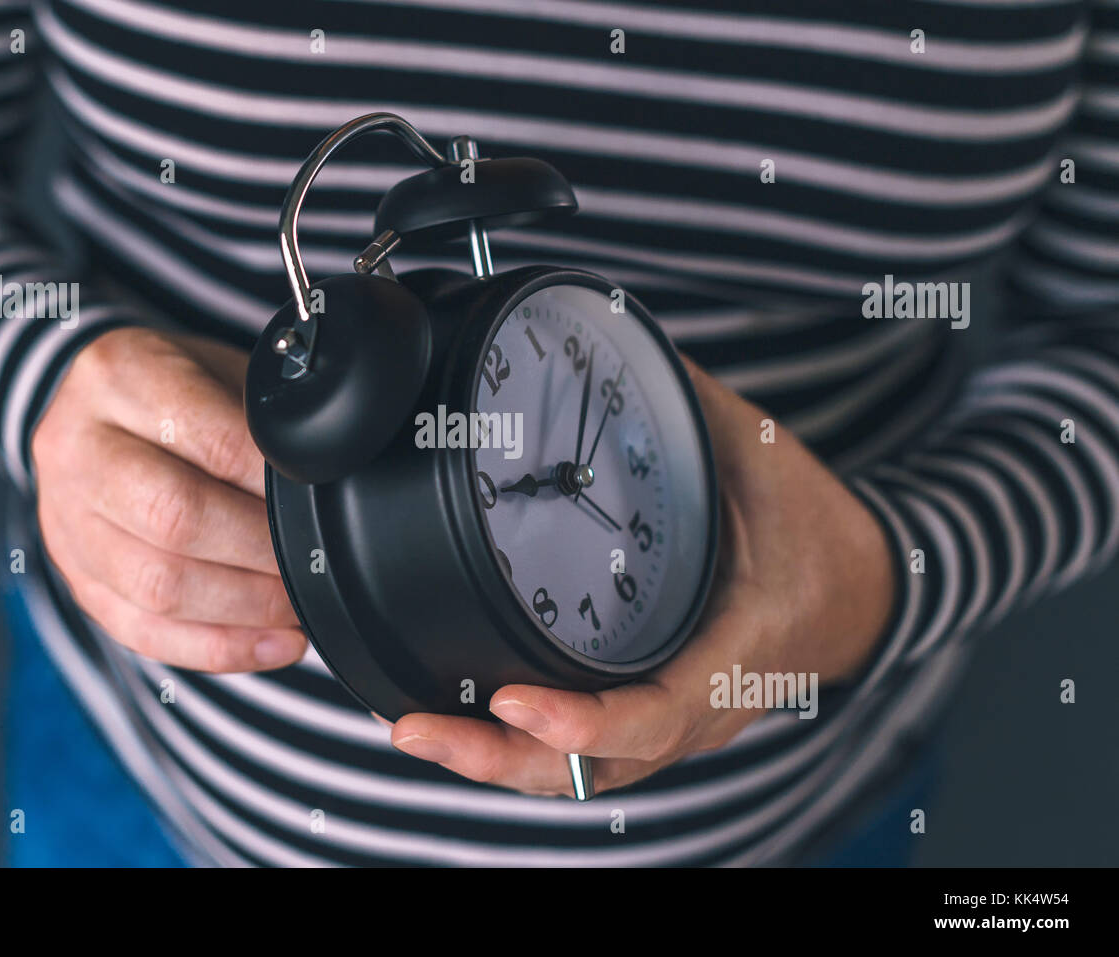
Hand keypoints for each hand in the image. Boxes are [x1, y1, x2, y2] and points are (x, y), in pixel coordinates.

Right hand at [31, 327, 305, 672]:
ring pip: (158, 587)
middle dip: (262, 552)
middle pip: (176, 519)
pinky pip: (143, 631)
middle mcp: (77, 446)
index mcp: (119, 376)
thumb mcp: (219, 369)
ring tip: (299, 606)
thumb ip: (261, 419)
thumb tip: (325, 486)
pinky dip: (219, 647)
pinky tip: (274, 643)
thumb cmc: (177, 388)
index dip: (273, 485)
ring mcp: (63, 518)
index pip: (210, 442)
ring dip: (247, 608)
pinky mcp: (73, 574)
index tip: (319, 505)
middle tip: (314, 561)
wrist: (97, 404)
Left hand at [388, 356, 896, 795]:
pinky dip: (527, 752)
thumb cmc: (815, 528)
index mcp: (736, 648)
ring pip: (585, 775)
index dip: (584, 724)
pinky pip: (592, 756)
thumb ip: (681, 407)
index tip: (513, 701)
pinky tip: (470, 726)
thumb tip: (604, 338)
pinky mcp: (660, 716)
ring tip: (418, 733)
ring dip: (501, 765)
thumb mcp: (756, 455)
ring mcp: (680, 721)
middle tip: (417, 730)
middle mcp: (703, 704)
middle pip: (597, 768)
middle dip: (501, 761)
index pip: (658, 714)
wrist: (864, 586)